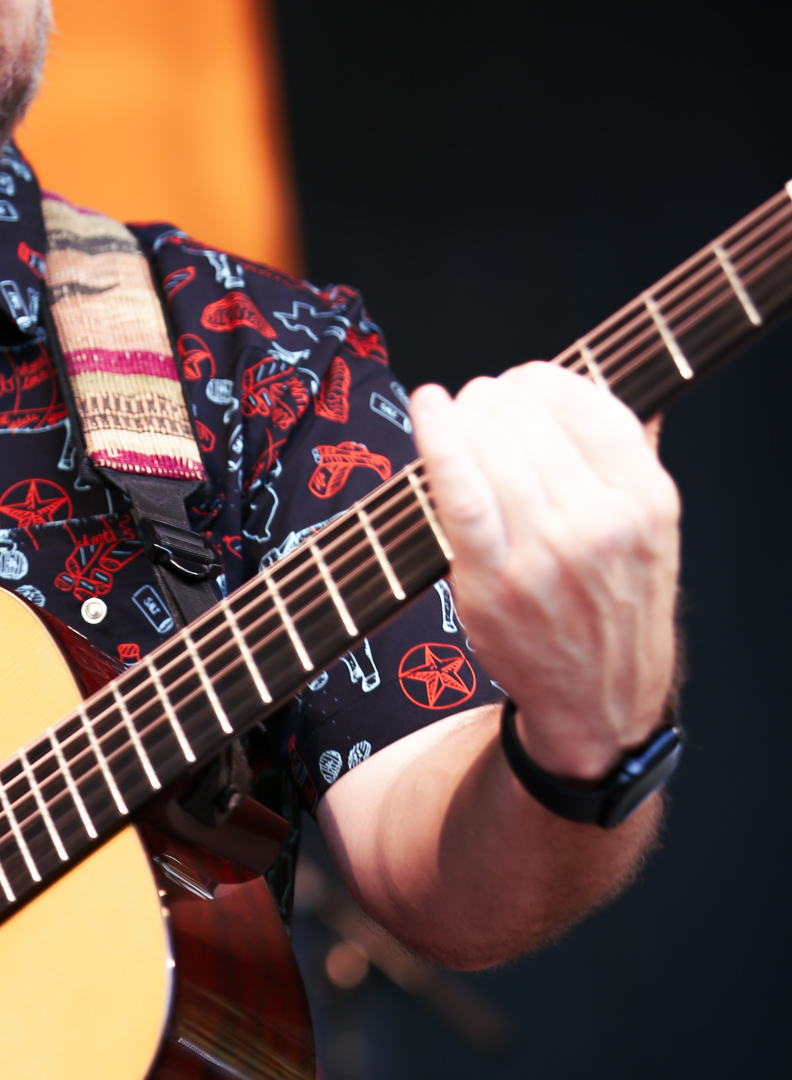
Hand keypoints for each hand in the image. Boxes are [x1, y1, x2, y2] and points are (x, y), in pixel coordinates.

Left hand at [410, 361, 680, 779]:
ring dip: (464, 416)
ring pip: (492, 446)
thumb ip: (631, 456)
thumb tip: (597, 381)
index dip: (540, 379)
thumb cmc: (614, 604)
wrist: (600, 700)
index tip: (518, 381)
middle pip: (530, 420)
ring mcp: (546, 554)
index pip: (587, 403)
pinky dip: (437, 441)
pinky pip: (460, 490)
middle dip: (492, 398)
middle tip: (477, 403)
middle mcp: (602, 523)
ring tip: (454, 414)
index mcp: (647, 499)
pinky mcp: (494, 580)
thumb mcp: (652, 528)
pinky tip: (427, 409)